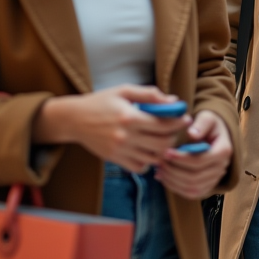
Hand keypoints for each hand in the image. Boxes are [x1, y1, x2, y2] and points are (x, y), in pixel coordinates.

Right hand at [33, 85, 190, 172]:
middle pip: (162, 144)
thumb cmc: (101, 101)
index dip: (178, 122)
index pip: (163, 125)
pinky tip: (148, 151)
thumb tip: (173, 100)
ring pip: (153, 158)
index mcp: (129, 117)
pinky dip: (148, 161)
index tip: (185, 118)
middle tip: (175, 130)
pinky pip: (140, 167)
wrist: (74, 119)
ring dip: (163, 150)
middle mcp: (125, 137)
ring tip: (164, 140)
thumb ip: (150, 94)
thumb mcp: (124, 91)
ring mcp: (120, 151)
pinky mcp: (115, 159)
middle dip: (174, 137)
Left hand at [156, 110, 232, 199]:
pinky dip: (175, 188)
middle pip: (195, 177)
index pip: (200, 161)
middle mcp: (221, 168)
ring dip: (173, 181)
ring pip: (192, 188)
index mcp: (224, 151)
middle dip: (174, 171)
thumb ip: (201, 124)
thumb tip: (192, 134)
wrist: (215, 136)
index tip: (166, 152)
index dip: (182, 158)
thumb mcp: (207, 117)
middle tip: (160, 161)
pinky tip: (164, 178)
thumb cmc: (209, 125)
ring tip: (159, 170)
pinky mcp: (207, 186)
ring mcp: (215, 179)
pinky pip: (191, 193)